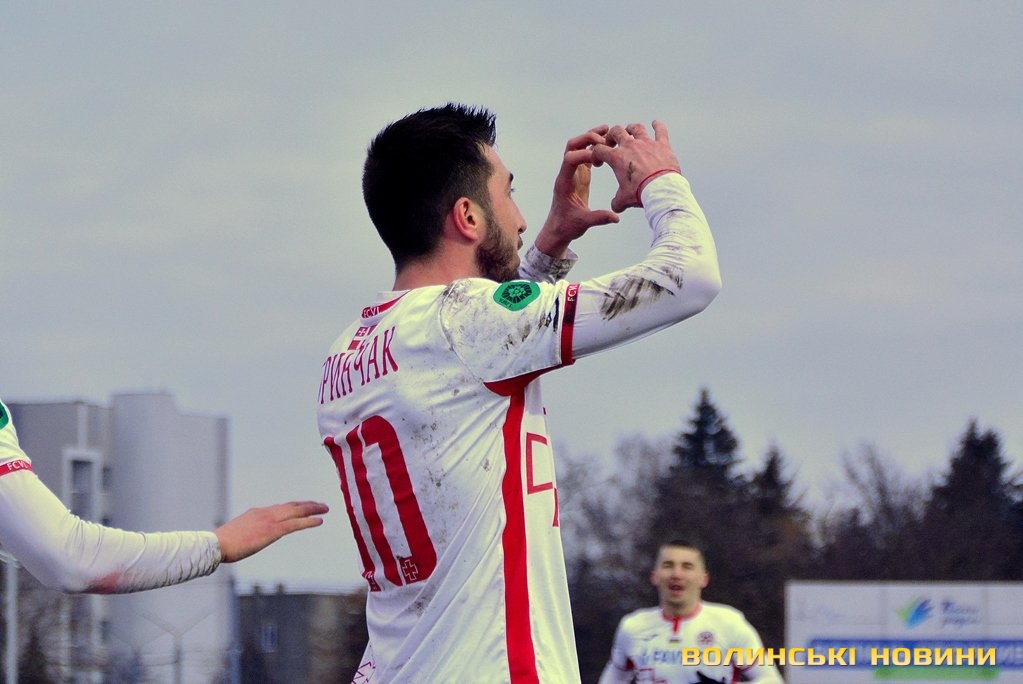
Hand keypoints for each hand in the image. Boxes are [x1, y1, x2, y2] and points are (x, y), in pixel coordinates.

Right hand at [214, 500, 328, 562]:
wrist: (216, 545)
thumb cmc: (222, 544)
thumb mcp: (237, 535)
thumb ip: (247, 534)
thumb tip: (249, 539)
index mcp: (256, 513)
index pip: (280, 508)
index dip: (293, 507)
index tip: (303, 507)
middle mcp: (265, 513)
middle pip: (291, 506)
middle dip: (307, 505)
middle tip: (320, 505)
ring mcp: (269, 521)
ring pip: (296, 511)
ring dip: (312, 509)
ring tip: (324, 509)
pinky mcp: (272, 531)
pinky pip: (295, 524)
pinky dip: (308, 521)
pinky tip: (319, 521)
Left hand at [533, 126, 620, 257]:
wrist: (558, 230)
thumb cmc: (566, 226)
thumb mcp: (583, 223)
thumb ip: (598, 218)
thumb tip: (616, 217)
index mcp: (564, 182)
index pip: (569, 159)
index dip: (584, 154)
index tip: (600, 157)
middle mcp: (566, 174)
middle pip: (571, 147)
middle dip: (586, 138)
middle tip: (605, 137)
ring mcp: (573, 173)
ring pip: (578, 148)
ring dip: (590, 139)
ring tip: (608, 131)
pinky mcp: (579, 176)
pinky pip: (585, 156)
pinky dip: (594, 148)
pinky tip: (607, 144)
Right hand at [592, 120, 680, 212]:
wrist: (661, 190)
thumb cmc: (640, 194)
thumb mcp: (624, 200)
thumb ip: (617, 202)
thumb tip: (615, 207)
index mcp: (617, 158)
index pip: (599, 150)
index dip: (595, 155)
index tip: (598, 162)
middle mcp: (630, 146)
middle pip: (616, 132)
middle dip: (612, 136)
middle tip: (613, 143)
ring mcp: (647, 143)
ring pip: (636, 128)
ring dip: (632, 129)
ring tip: (630, 132)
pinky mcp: (662, 145)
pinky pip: (660, 131)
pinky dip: (658, 126)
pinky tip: (656, 123)